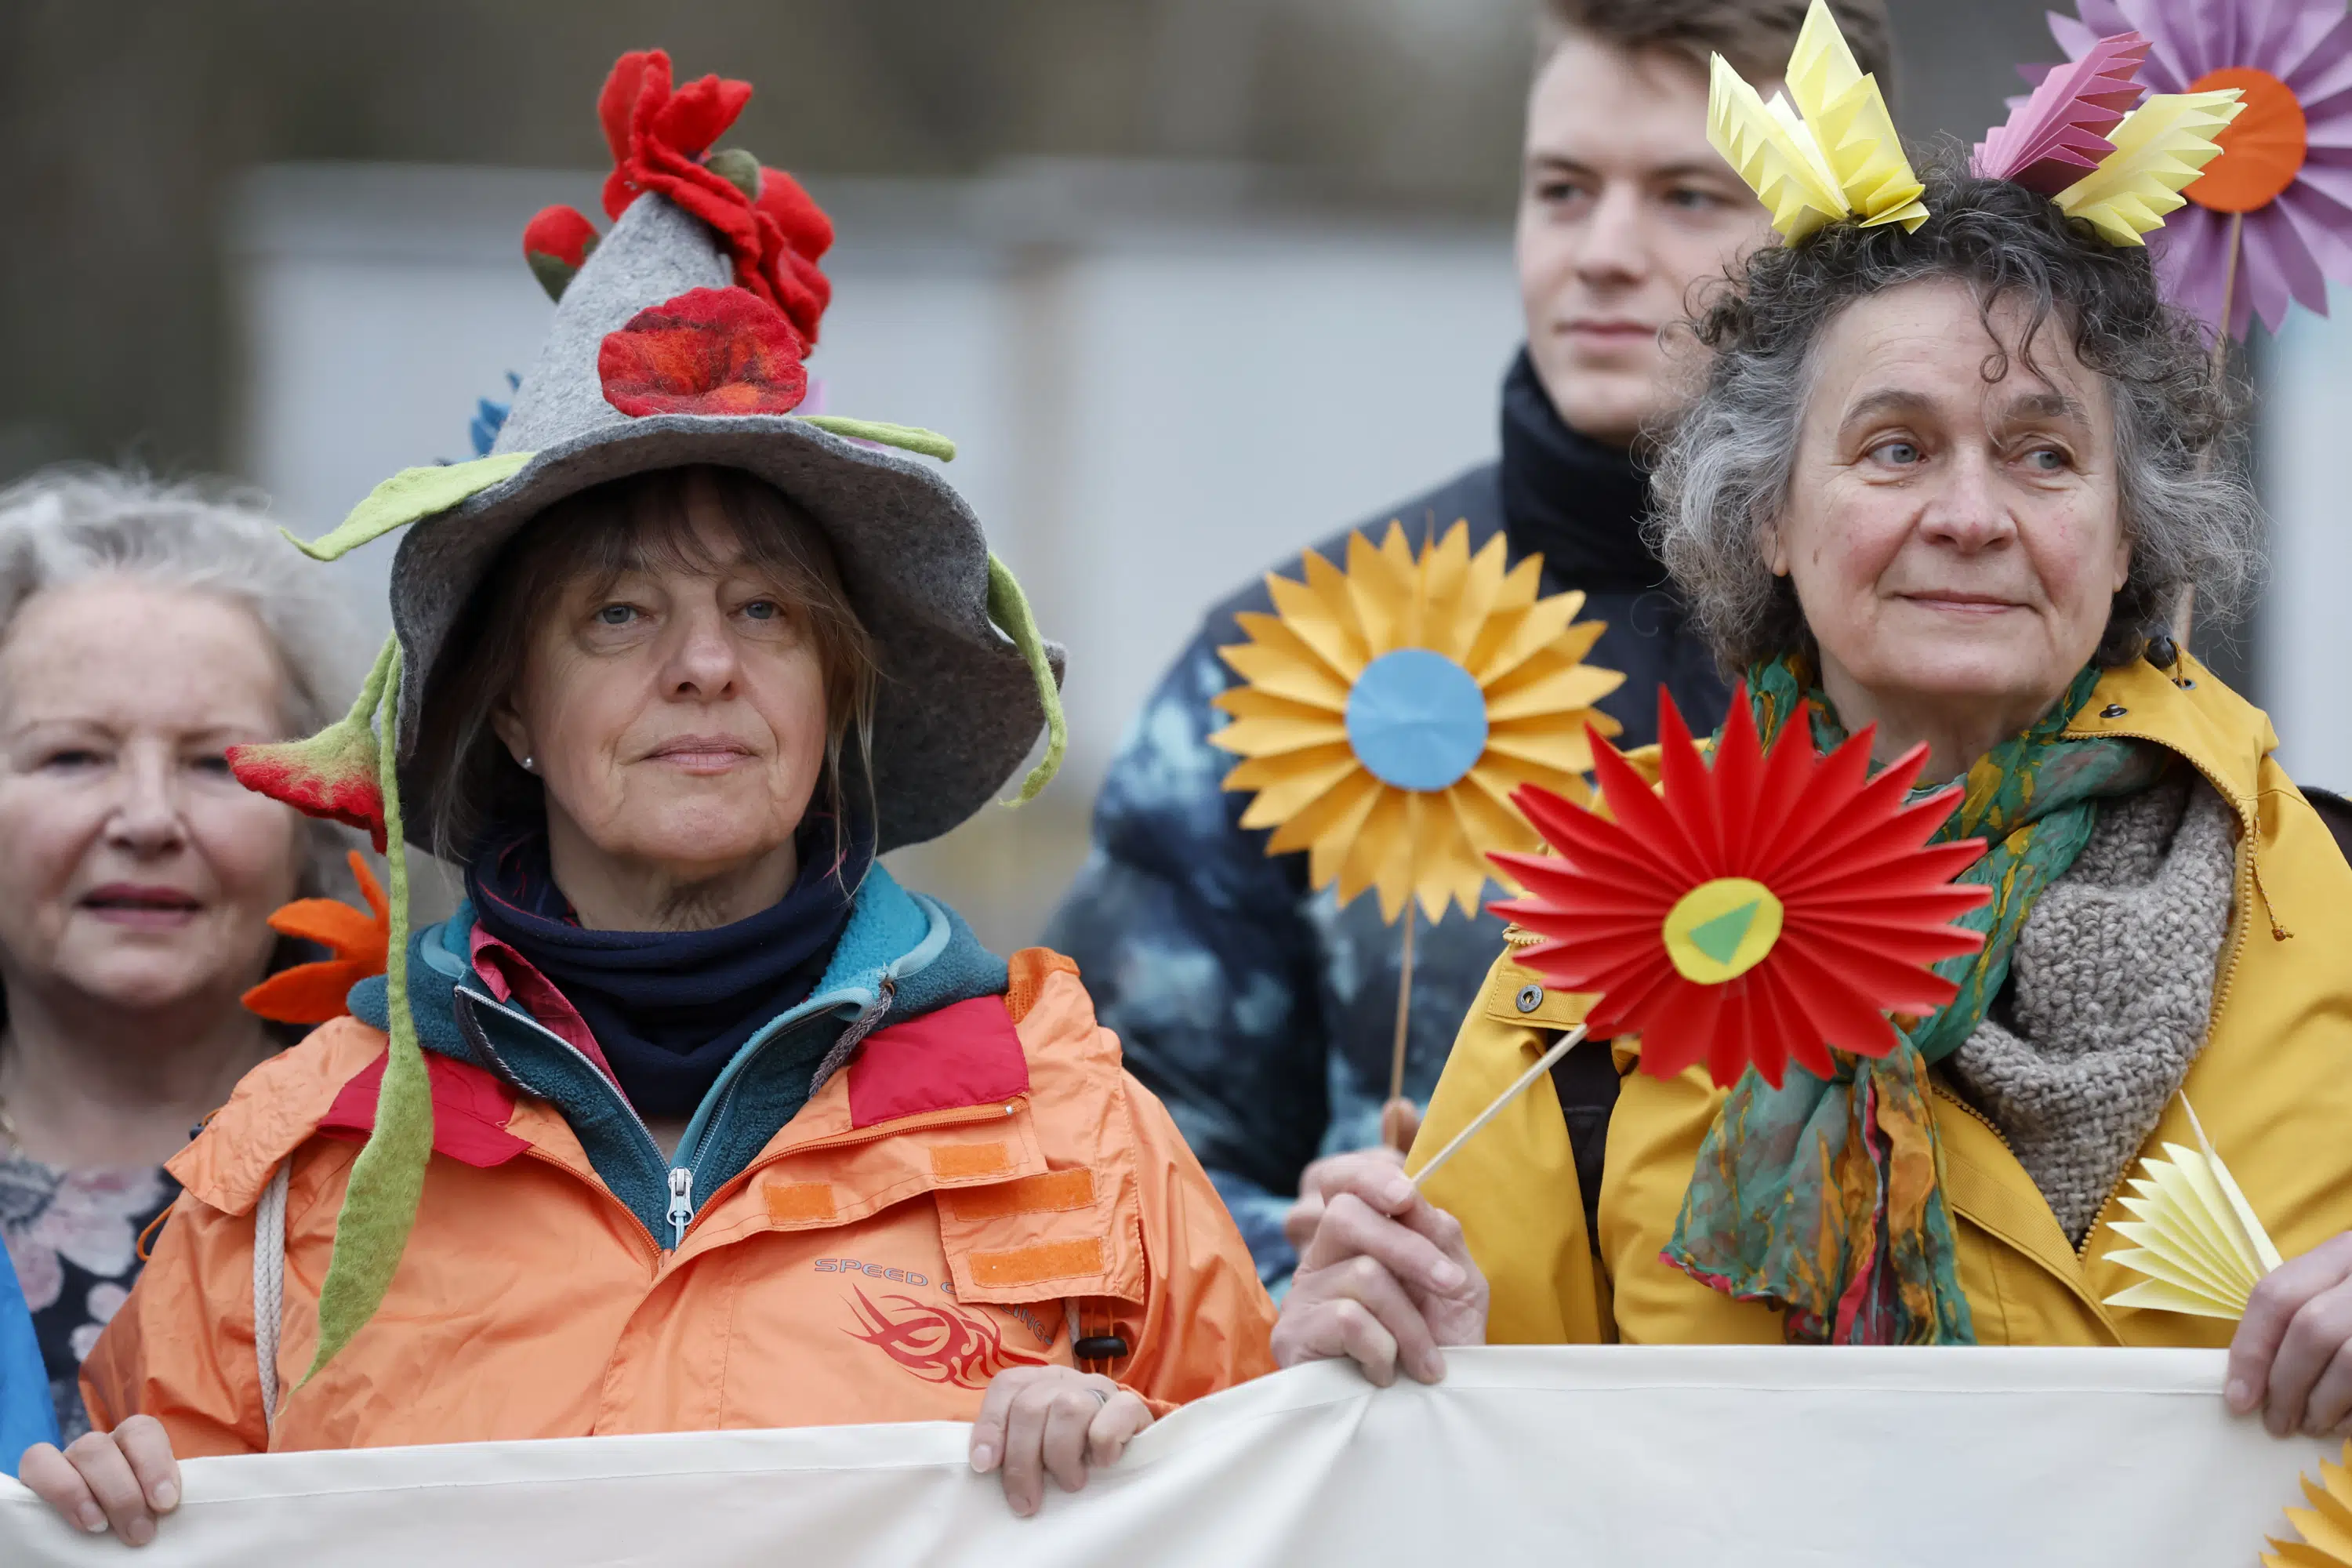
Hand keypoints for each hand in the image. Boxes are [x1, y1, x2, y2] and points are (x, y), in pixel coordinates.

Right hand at [18, 1415, 180, 1545]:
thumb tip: (184, 1502)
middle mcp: (99, 1448)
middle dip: (123, 1493)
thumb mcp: (161, 1505)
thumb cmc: (142, 1520)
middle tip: (139, 1533)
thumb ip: (172, 1495)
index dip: (155, 1463)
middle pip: (104, 1445)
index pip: (142, 1430)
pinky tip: (78, 1521)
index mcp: (131, 1445)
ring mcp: (67, 1460)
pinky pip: (37, 1464)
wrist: (105, 1540)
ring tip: (101, 1529)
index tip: (166, 1503)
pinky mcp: (38, 1479)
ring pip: (78, 1451)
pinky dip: (58, 1490)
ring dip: (88, 1493)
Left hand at [969, 1364, 1152, 1516]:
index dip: (991, 1425)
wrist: (1132, 1450)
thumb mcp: (1036, 1446)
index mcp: (1038, 1382)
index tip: (985, 1466)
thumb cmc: (1073, 1453)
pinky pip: (1113, 1415)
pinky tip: (1103, 1463)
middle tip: (1027, 1501)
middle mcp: (1066, 1379)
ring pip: (1068, 1409)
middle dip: (1023, 1460)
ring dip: (1062, 1456)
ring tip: (1070, 1483)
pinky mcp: (1132, 1405)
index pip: (1007, 1386)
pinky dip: (1103, 1445)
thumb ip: (1010, 1445)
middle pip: (1031, 1406)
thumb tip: (982, 1463)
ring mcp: (1099, 1389)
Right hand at [1271, 1157, 1485, 1385]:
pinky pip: (1348, 1318)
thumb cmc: (1441, 1349)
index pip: (1342, 1182)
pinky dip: (1384, 1349)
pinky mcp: (1293, 1337)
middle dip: (1410, 1249)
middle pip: (1346, 1215)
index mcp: (1356, 1238)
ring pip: (1362, 1273)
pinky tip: (1386, 1376)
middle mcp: (1320, 1259)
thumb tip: (1416, 1200)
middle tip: (1452, 1284)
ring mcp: (1302, 1297)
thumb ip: (1440, 1235)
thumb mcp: (1457, 1286)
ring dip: (1411, 1324)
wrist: (1424, 1420)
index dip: (1370, 1178)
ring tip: (1426, 1364)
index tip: (1408, 1199)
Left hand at [2228, 1231, 2351, 1435]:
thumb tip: (2246, 1381)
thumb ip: (2302, 1314)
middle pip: (2312, 1331)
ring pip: (2349, 1362)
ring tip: (2312, 1425)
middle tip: (2276, 1423)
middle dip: (2285, 1385)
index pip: (2277, 1294)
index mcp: (2346, 1251)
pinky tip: (2346, 1427)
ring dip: (2323, 1405)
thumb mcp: (2342, 1288)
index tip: (2238, 1399)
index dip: (2251, 1351)